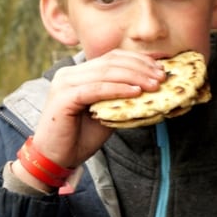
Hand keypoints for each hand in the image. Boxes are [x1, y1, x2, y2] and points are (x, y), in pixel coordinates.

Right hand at [12, 50, 164, 188]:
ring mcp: (64, 83)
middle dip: (140, 68)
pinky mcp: (64, 97)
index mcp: (77, 73)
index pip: (111, 58)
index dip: (137, 61)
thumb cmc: (80, 137)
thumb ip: (120, 98)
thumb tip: (150, 89)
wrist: (55, 159)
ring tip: (154, 84)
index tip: (159, 69)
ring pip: (106, 73)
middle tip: (161, 76)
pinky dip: (118, 89)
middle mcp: (69, 73)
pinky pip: (96, 89)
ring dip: (134, 77)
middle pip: (110, 62)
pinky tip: (136, 92)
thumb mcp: (106, 112)